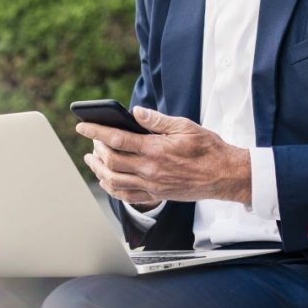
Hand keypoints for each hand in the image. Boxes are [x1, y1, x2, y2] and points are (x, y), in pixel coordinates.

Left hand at [75, 106, 251, 206]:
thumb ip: (157, 120)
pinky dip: (111, 189)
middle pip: (111, 161)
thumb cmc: (208, 148)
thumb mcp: (185, 126)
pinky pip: (127, 197)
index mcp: (155, 149)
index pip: (116, 139)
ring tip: (91, 159)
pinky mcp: (157, 195)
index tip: (82, 126)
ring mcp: (152, 185)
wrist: (225, 175)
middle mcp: (150, 170)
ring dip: (98, 170)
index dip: (96, 132)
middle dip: (96, 149)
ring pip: (114, 181)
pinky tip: (106, 180)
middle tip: (92, 140)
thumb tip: (134, 111)